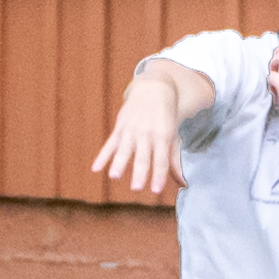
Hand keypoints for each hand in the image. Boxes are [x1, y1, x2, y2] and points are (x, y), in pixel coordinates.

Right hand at [91, 74, 184, 195]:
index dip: (159, 175)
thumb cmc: (165, 118)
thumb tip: (183, 184)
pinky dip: (102, 156)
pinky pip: (110, 144)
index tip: (156, 190)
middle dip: (139, 172)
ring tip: (114, 176)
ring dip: (119, 163)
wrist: (154, 88)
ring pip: (125, 149)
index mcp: (163, 136)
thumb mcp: (173, 136)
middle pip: (143, 156)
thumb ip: (174, 160)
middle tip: (136, 188)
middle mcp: (147, 134)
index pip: (161, 159)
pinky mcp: (120, 127)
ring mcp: (132, 130)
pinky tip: (95, 168)